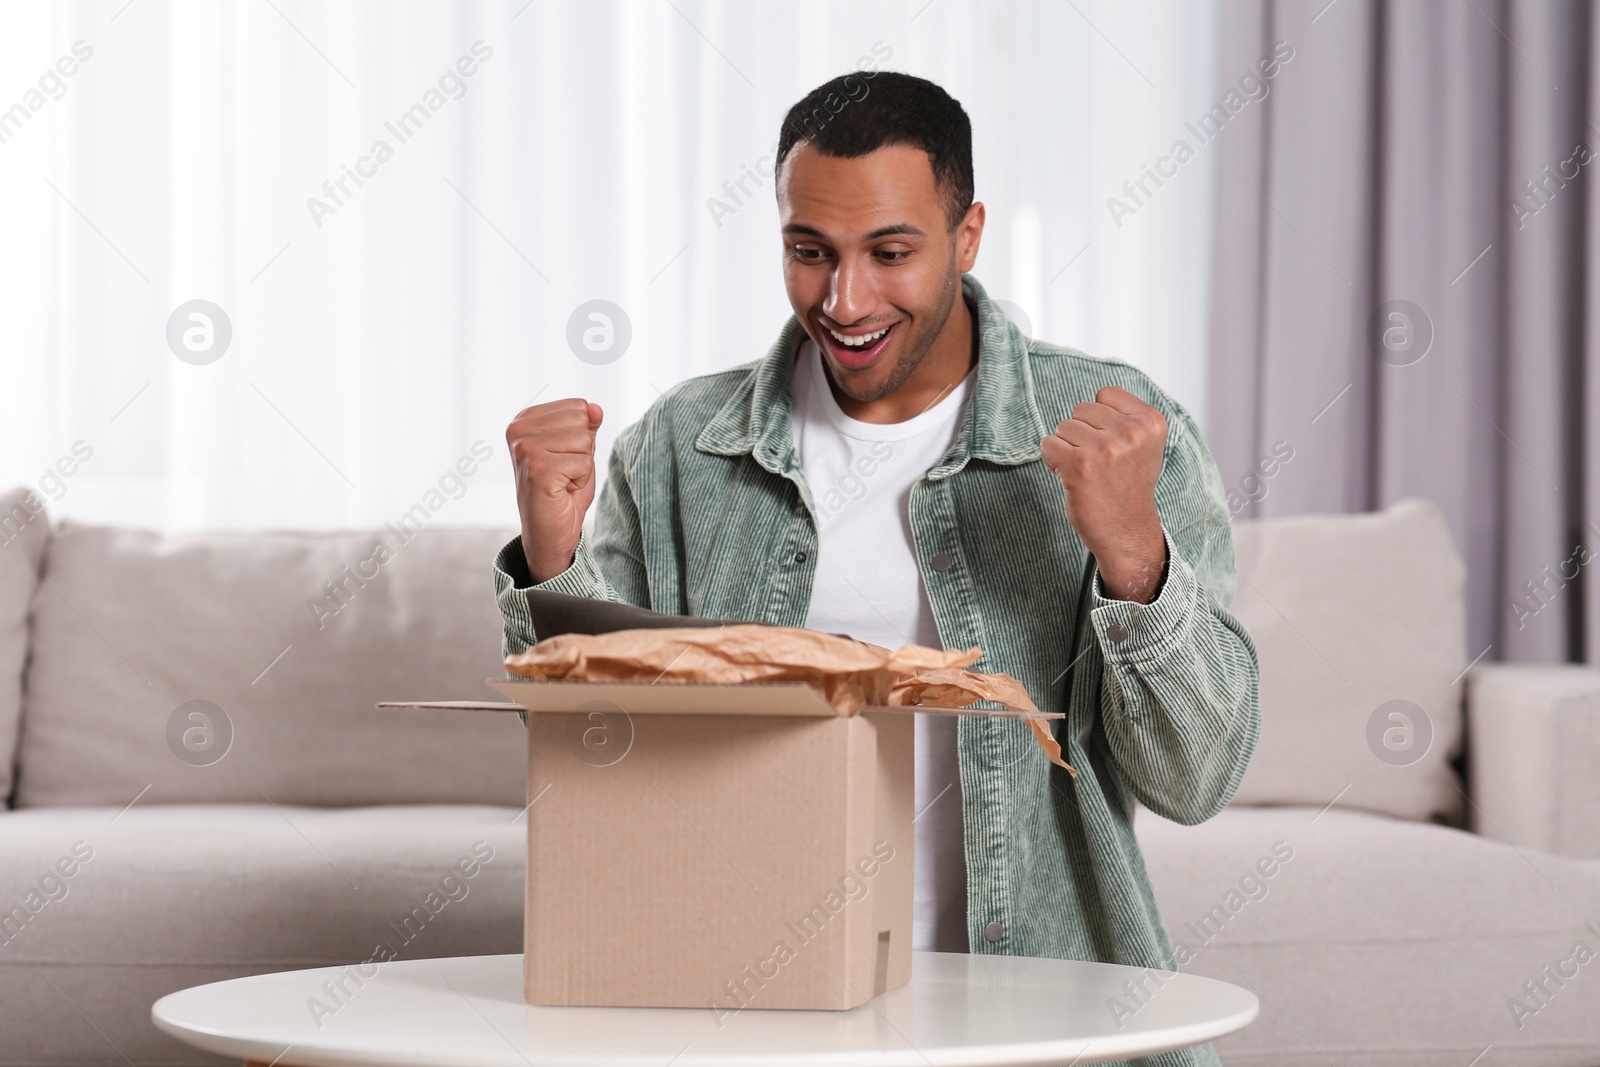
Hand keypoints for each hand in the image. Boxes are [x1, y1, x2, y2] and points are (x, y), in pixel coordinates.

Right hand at [507, 398, 603, 582]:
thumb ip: (586, 425)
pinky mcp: (538, 470)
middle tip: (565, 472)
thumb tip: (595, 408)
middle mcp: (519, 431)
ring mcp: (525, 449)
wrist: (550, 534)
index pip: (578, 406)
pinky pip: (584, 462)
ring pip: (584, 440)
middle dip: (584, 449)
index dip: (581, 436)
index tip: (563, 459)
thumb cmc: (563, 491)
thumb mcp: (579, 450)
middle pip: (581, 420)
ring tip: (563, 481)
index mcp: (524, 420)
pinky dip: (582, 480)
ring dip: (583, 465)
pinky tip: (562, 491)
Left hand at [1040, 386, 1167, 602]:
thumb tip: (1095, 396)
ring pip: (1062, 426)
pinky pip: (1047, 445)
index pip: (1106, 393)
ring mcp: (1105, 449)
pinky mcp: (1080, 466)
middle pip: (1081, 409)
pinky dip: (1053, 461)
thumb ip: (1124, 416)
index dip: (1100, 419)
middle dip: (1081, 434)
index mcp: (1151, 421)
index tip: (1113, 445)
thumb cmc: (1128, 485)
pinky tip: (1072, 478)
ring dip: (1067, 448)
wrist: (1126, 531)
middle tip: (1098, 463)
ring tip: (1087, 472)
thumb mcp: (1142, 443)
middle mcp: (1131, 432)